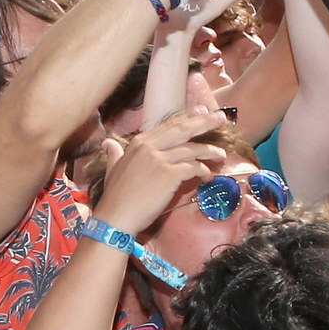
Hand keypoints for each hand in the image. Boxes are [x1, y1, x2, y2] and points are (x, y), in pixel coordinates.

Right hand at [93, 109, 228, 233]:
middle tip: (220, 117)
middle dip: (204, 122)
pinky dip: (203, 171)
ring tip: (220, 155)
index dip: (186, 119)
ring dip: (209, 152)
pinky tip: (208, 176)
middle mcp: (150, 146)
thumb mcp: (112, 169)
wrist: (116, 217)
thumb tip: (108, 143)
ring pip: (192, 150)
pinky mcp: (169, 174)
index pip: (168, 126)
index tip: (201, 112)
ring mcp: (160, 159)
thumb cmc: (115, 197)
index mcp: (138, 143)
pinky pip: (193, 168)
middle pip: (183, 130)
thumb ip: (114, 154)